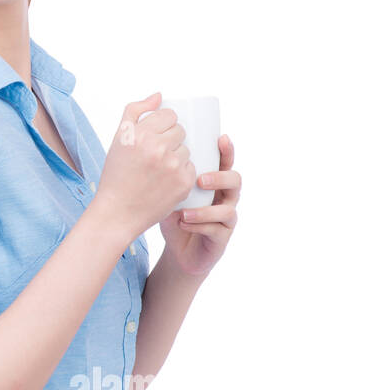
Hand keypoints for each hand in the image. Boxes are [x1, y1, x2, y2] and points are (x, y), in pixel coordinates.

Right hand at [93, 92, 196, 238]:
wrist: (117, 212)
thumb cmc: (116, 175)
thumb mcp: (118, 139)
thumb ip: (135, 111)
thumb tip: (159, 96)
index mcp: (139, 134)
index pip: (169, 115)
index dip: (164, 124)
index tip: (156, 135)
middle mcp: (156, 148)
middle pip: (180, 131)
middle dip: (171, 140)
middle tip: (156, 155)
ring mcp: (172, 166)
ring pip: (186, 150)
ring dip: (177, 157)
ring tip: (158, 171)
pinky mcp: (183, 183)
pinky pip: (191, 168)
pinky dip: (181, 174)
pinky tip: (165, 182)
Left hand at [158, 134, 239, 276]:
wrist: (178, 251)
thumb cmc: (175, 215)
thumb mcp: (169, 192)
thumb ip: (169, 174)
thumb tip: (153, 148)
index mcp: (215, 182)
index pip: (225, 163)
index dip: (227, 151)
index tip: (221, 138)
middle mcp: (225, 198)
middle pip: (235, 181)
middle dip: (220, 178)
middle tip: (200, 179)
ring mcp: (226, 219)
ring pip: (228, 209)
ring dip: (205, 209)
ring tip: (185, 211)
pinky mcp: (221, 238)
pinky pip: (216, 230)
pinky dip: (198, 226)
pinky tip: (182, 223)